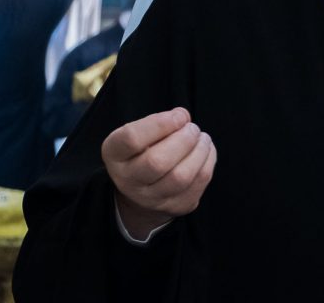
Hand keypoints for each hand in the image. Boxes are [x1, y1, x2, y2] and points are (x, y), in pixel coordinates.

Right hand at [102, 108, 215, 239]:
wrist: (143, 189)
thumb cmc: (143, 150)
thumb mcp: (139, 132)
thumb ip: (157, 122)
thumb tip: (182, 117)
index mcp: (115, 154)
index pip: (132, 139)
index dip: (161, 123)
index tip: (179, 115)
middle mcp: (128, 180)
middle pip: (157, 162)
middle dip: (184, 139)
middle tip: (193, 128)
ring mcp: (152, 199)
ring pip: (181, 177)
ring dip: (200, 151)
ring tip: (202, 138)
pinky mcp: (176, 206)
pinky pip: (199, 183)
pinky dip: (208, 161)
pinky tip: (206, 150)